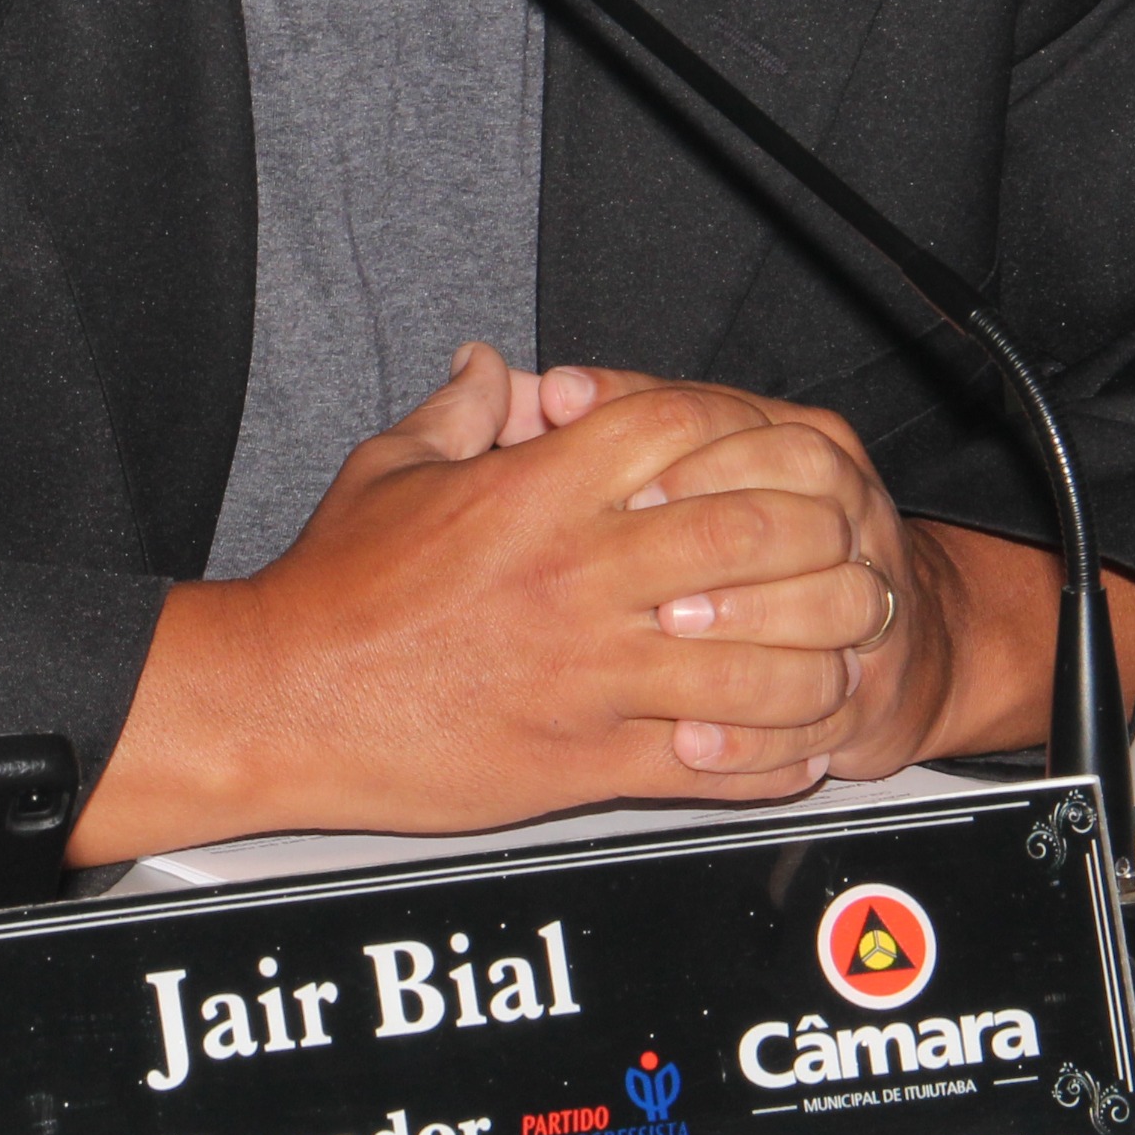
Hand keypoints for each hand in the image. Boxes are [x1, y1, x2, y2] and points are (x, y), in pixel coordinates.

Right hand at [66, 344, 865, 860]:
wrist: (279, 701)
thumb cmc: (331, 595)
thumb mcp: (389, 471)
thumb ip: (458, 412)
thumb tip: (492, 367)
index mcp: (538, 494)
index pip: (686, 431)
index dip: (754, 432)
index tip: (785, 452)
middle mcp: (578, 578)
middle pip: (752, 538)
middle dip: (823, 543)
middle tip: (855, 552)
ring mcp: (589, 675)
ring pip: (757, 665)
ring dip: (820, 660)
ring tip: (847, 654)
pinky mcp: (584, 763)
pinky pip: (714, 766)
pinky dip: (775, 760)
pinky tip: (799, 748)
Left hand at [535, 367, 1134, 779]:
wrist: (880, 644)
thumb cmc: (753, 538)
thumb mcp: (700, 463)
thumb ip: (628, 419)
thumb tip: (554, 392)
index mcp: (812, 453)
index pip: (770, 434)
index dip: (697, 456)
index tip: (627, 485)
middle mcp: (853, 523)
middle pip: (809, 515)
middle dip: (725, 536)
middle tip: (642, 559)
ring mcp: (871, 611)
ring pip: (835, 606)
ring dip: (749, 620)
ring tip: (667, 632)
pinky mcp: (868, 699)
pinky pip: (823, 716)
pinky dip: (755, 733)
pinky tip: (688, 737)